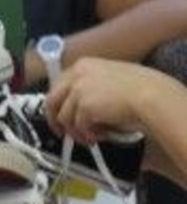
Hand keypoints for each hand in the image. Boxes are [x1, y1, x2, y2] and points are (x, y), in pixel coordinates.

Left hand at [46, 57, 169, 144]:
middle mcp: (76, 75)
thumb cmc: (142, 89)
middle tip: (62, 132)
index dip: (59, 102)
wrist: (152, 95)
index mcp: (83, 65)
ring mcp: (78, 90)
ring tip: (88, 138)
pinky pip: (78, 126)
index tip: (60, 113)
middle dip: (55, 119)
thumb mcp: (111, 79)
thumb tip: (83, 107)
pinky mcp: (84, 107)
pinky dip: (86, 135)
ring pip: (63, 117)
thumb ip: (93, 87)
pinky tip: (98, 136)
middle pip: (52, 100)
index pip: (59, 84)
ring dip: (74, 131)